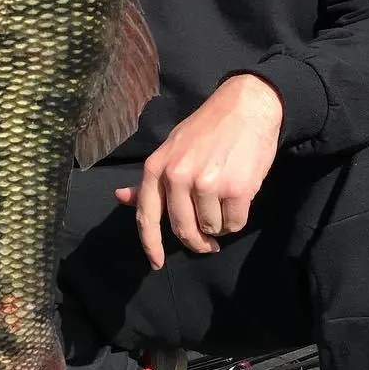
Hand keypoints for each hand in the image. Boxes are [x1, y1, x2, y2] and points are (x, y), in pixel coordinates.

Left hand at [115, 75, 282, 269]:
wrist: (247, 106)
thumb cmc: (208, 128)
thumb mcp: (172, 148)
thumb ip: (151, 179)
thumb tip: (121, 197)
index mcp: (157, 166)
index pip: (146, 216)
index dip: (151, 245)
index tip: (156, 263)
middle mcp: (178, 176)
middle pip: (182, 229)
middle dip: (197, 241)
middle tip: (208, 241)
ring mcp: (207, 184)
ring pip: (210, 228)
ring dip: (219, 226)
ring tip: (225, 203)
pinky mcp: (236, 189)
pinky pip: (234, 223)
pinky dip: (237, 219)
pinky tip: (239, 200)